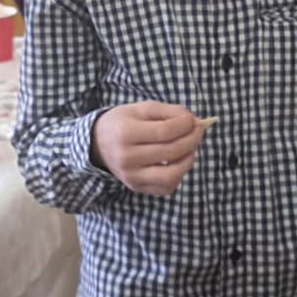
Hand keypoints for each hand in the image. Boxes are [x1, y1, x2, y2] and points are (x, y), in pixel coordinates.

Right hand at [92, 102, 208, 194]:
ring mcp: (131, 176)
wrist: (98, 144)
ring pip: (171, 175)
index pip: (165, 131)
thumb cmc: (123, 123)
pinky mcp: (137, 187)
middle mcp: (127, 158)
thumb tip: (192, 121)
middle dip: (192, 140)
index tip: (194, 120)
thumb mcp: (141, 109)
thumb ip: (168, 112)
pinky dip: (178, 175)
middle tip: (198, 131)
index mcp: (125, 133)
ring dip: (188, 161)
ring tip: (190, 148)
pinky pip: (166, 187)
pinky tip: (178, 162)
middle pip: (170, 152)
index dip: (185, 125)